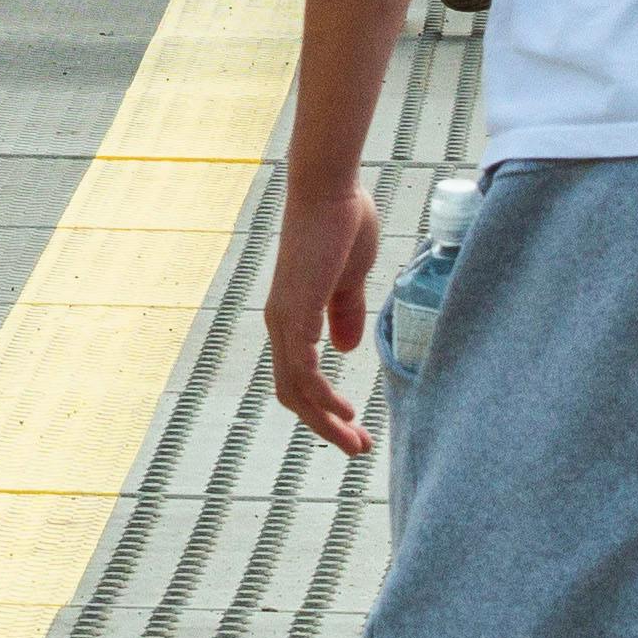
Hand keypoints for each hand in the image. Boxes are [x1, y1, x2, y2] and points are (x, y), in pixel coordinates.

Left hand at [264, 177, 384, 454]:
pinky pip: (304, 371)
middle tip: (357, 448)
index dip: (323, 407)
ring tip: (356, 443)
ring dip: (326, 422)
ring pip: (296, 391)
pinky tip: (345, 412)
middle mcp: (280, 323)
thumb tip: (345, 350)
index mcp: (292, 315)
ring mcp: (284, 320)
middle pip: (293, 394)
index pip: (298, 377)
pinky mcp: (295, 313)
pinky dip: (323, 399)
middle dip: (325, 426)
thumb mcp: (350, 279)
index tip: (354, 426)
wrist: (329, 189)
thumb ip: (345, 312)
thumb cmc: (342, 223)